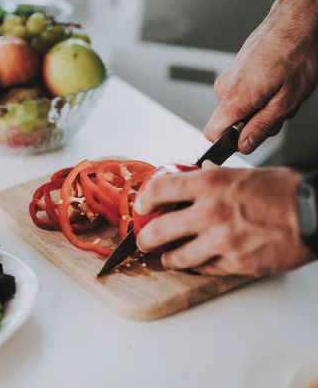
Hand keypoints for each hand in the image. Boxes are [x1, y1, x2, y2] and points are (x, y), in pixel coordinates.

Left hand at [134, 161, 314, 276]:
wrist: (316, 214)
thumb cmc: (285, 191)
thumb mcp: (245, 173)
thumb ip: (216, 176)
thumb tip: (199, 171)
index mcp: (209, 184)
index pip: (158, 190)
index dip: (143, 201)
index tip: (141, 207)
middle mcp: (209, 213)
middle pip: (157, 231)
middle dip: (144, 239)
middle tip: (143, 241)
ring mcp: (220, 242)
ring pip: (176, 258)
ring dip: (168, 259)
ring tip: (166, 257)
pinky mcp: (235, 264)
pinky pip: (204, 270)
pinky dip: (197, 267)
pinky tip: (196, 263)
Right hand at [204, 0, 317, 154]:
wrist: (296, 21)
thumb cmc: (296, 53)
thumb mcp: (287, 101)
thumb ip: (262, 127)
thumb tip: (244, 145)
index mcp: (234, 99)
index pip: (212, 134)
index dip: (229, 142)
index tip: (247, 138)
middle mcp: (224, 88)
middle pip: (230, 122)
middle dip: (255, 121)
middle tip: (280, 106)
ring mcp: (228, 77)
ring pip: (239, 106)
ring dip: (261, 105)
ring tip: (281, 89)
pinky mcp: (234, 70)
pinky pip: (242, 91)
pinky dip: (260, 91)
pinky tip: (276, 79)